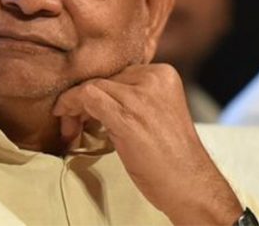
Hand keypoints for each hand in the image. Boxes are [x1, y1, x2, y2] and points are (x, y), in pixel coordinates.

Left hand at [53, 63, 242, 225]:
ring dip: (72, 106)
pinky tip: (68, 126)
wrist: (190, 185)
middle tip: (72, 123)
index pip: (117, 74)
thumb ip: (134, 98)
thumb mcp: (157, 113)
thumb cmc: (171, 157)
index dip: (96, 91)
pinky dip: (70, 107)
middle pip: (103, 78)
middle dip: (81, 100)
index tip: (84, 112)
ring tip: (70, 129)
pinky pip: (88, 97)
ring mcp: (140, 97)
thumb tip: (95, 94)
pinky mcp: (127, 116)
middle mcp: (154, 78)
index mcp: (163, 74)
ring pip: (91, 86)